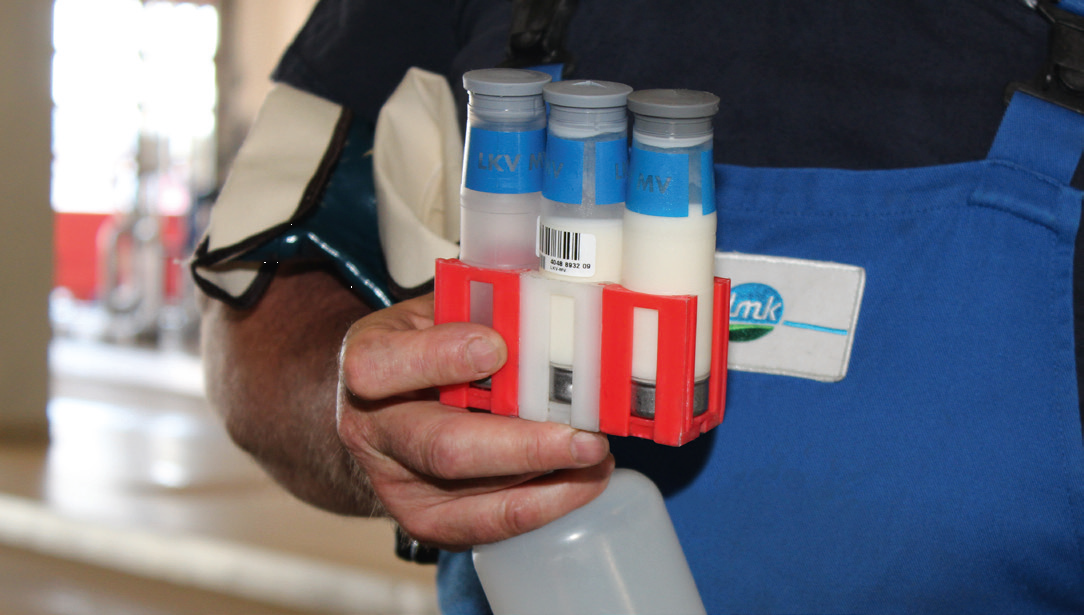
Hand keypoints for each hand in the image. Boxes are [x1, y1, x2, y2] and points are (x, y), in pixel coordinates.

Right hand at [336, 293, 613, 550]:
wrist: (386, 410)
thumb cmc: (424, 349)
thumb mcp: (437, 310)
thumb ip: (479, 308)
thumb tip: (546, 300)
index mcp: (368, 363)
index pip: (381, 365)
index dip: (439, 357)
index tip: (496, 348)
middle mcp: (373, 432)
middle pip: (443, 448)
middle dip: (524, 446)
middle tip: (586, 437)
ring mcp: (397, 486)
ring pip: (475, 499)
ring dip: (548, 482)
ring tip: (598, 458)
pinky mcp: (426, 522)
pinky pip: (490, 524)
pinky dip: (544, 504)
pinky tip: (581, 482)